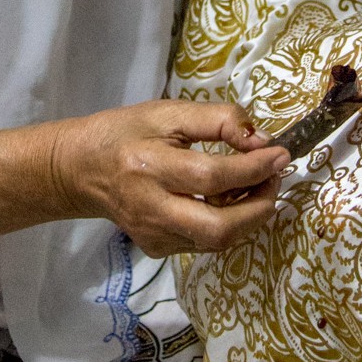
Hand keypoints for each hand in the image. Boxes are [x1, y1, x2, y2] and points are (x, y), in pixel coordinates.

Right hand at [48, 99, 288, 257]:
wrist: (81, 169)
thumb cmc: (126, 132)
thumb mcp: (169, 113)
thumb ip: (218, 120)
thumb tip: (261, 141)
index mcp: (148, 166)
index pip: (211, 176)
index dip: (253, 168)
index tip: (280, 154)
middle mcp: (150, 208)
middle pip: (218, 227)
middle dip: (259, 207)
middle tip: (274, 180)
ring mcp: (152, 235)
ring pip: (216, 241)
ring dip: (249, 217)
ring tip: (257, 188)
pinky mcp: (156, 249)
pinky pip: (204, 243)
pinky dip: (228, 224)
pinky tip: (230, 201)